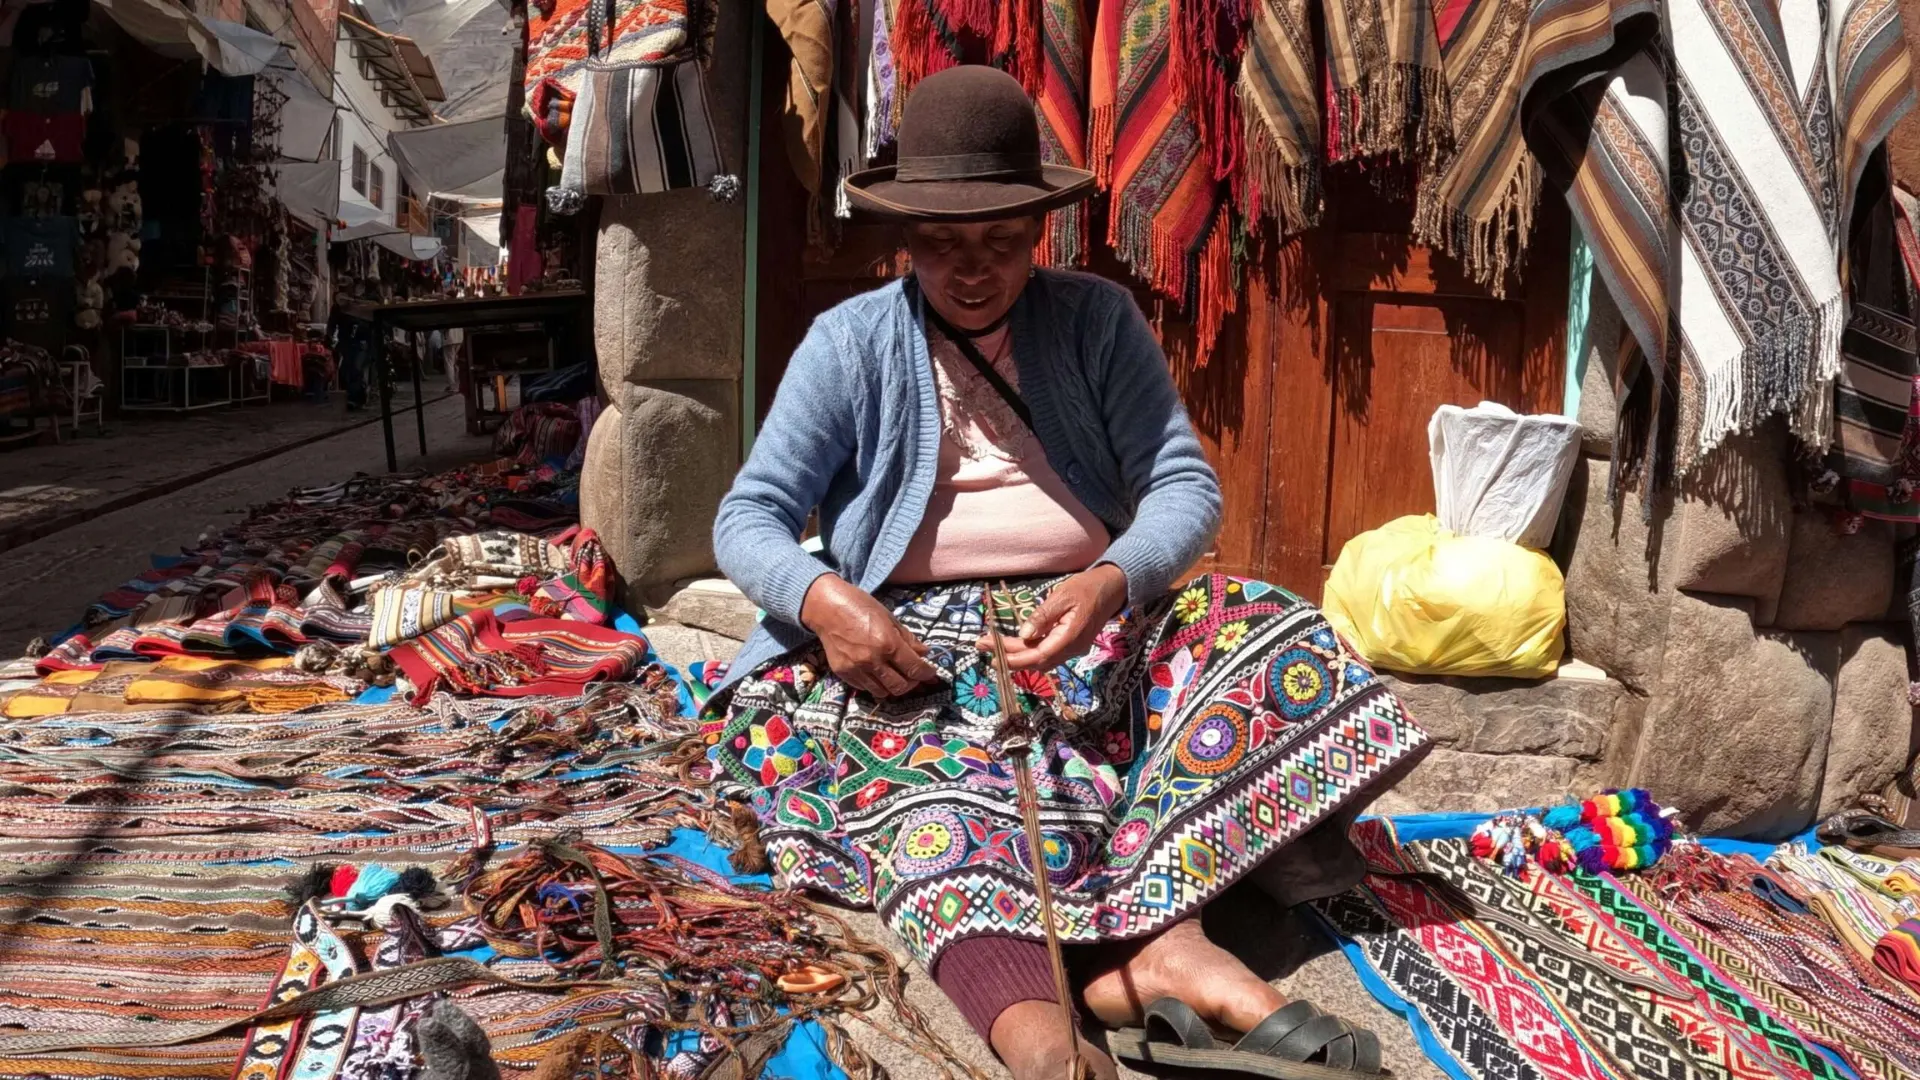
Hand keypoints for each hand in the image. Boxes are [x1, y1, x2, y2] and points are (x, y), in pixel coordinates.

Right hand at [800, 574, 940, 698]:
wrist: (827, 607)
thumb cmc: (860, 606)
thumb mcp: (889, 618)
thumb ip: (907, 639)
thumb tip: (924, 653)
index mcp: (887, 643)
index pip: (914, 668)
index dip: (926, 673)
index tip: (930, 672)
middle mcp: (873, 660)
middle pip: (900, 686)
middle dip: (911, 683)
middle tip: (913, 675)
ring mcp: (856, 669)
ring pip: (882, 692)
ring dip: (892, 686)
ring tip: (894, 675)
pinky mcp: (843, 673)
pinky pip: (865, 688)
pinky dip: (875, 684)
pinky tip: (876, 673)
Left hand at [977, 564, 1128, 671]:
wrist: (1111, 588)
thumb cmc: (1087, 588)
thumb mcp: (1062, 596)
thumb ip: (1043, 616)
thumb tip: (1024, 634)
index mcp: (1071, 637)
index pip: (1039, 655)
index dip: (1015, 658)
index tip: (994, 653)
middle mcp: (1072, 649)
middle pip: (1036, 660)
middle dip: (1009, 656)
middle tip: (983, 644)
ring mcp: (1072, 649)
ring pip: (1040, 659)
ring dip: (1016, 655)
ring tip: (992, 645)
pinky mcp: (1069, 644)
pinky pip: (1046, 653)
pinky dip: (1028, 651)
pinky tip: (1013, 645)